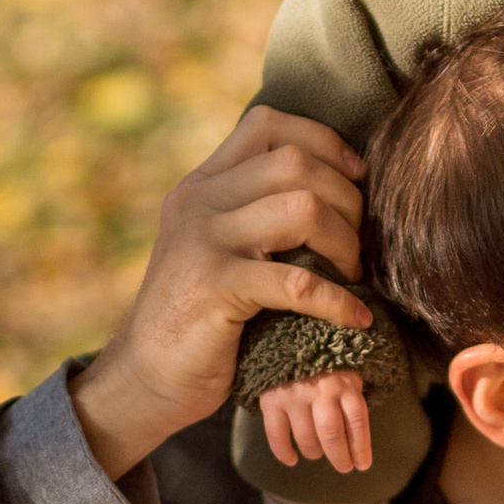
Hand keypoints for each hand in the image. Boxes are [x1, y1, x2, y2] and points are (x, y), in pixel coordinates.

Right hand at [68, 106, 371, 481]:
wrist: (145, 379)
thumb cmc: (199, 319)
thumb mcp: (216, 248)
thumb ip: (252, 211)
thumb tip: (332, 186)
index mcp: (202, 184)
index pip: (267, 124)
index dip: (324, 142)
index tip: (355, 179)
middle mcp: (199, 201)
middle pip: (295, 163)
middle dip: (347, 201)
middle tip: (357, 246)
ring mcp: (202, 242)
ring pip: (302, 209)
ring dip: (346, 243)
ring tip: (352, 275)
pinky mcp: (214, 288)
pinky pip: (299, 283)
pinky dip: (339, 302)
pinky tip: (355, 319)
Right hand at [258, 366, 375, 477]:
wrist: (287, 334)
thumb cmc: (324, 361)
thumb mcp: (345, 373)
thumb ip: (350, 400)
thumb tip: (354, 444)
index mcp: (345, 382)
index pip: (357, 421)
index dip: (361, 448)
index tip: (362, 465)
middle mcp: (322, 389)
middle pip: (332, 434)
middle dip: (339, 457)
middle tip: (343, 467)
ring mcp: (295, 394)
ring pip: (307, 438)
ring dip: (313, 452)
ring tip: (315, 453)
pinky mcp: (272, 398)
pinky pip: (277, 434)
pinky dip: (284, 452)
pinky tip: (292, 460)